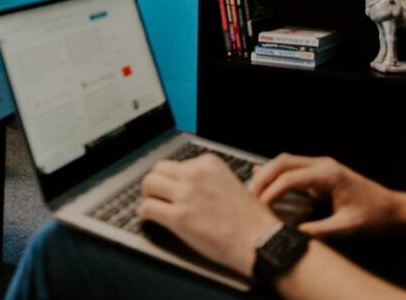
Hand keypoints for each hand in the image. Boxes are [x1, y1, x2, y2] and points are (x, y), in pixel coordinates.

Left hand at [136, 154, 280, 276]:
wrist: (260, 241)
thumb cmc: (252, 220)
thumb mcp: (233, 184)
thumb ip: (210, 181)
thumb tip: (191, 187)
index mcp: (209, 164)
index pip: (178, 164)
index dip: (173, 179)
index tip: (172, 189)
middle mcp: (195, 174)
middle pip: (158, 169)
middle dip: (156, 183)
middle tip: (156, 196)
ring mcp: (186, 194)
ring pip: (148, 184)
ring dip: (147, 196)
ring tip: (152, 206)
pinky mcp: (179, 217)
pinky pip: (147, 208)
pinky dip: (144, 214)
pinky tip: (149, 219)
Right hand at [249, 154, 402, 238]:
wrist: (393, 209)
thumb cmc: (374, 216)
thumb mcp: (346, 227)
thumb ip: (318, 231)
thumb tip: (293, 234)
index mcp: (329, 174)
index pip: (290, 178)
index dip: (271, 192)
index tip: (259, 206)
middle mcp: (324, 164)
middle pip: (283, 162)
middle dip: (263, 178)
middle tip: (249, 196)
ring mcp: (322, 166)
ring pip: (285, 162)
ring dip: (267, 174)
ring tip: (253, 191)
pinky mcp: (321, 172)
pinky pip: (293, 167)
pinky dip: (276, 173)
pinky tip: (262, 176)